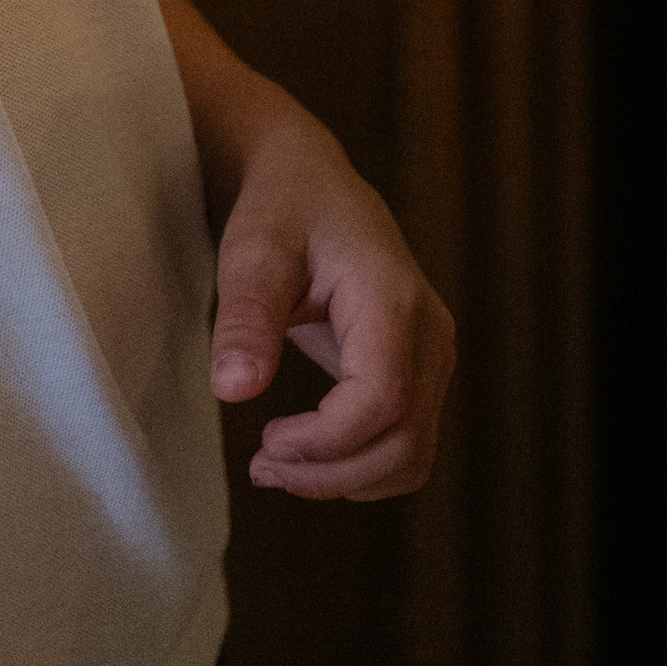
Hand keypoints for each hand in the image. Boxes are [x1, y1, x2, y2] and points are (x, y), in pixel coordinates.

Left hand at [208, 101, 454, 501]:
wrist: (313, 184)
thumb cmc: (282, 211)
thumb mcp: (253, 252)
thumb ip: (247, 319)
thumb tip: (234, 392)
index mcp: (392, 296)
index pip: (382, 397)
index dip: (325, 441)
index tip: (263, 441)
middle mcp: (429, 330)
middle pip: (404, 438)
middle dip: (330, 473)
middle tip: (260, 465)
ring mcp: (433, 354)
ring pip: (412, 454)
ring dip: (347, 481)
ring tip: (278, 466)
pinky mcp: (422, 372)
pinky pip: (409, 446)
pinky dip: (364, 470)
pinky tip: (311, 457)